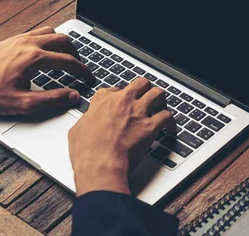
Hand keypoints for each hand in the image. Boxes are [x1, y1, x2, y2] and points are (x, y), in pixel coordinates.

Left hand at [0, 27, 94, 114]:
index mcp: (33, 58)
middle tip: (80, 66)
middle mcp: (28, 44)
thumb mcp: (23, 104)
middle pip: (62, 40)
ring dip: (62, 43)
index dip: (82, 70)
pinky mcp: (12, 40)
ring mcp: (19, 39)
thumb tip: (73, 95)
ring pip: (50, 32)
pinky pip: (37, 33)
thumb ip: (52, 99)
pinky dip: (49, 40)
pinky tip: (47, 53)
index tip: (89, 77)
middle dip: (75, 53)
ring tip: (66, 57)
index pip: (67, 61)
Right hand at [68, 78, 175, 195]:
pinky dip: (170, 121)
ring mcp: (138, 112)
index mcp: (104, 100)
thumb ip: (86, 119)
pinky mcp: (150, 126)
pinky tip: (170, 126)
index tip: (124, 100)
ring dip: (161, 100)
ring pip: (158, 93)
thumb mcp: (77, 129)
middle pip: (141, 83)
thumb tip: (88, 121)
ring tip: (161, 106)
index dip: (121, 94)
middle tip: (147, 97)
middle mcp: (123, 102)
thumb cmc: (87, 151)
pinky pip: (166, 116)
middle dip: (146, 89)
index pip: (115, 88)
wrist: (100, 164)